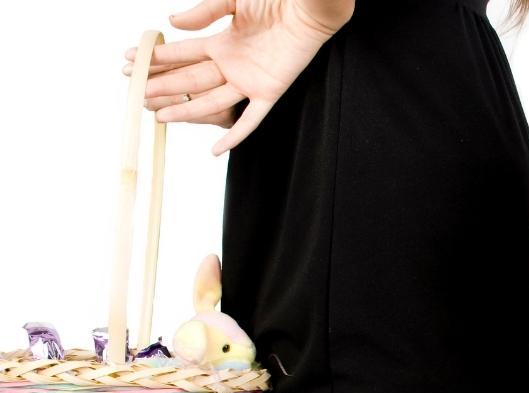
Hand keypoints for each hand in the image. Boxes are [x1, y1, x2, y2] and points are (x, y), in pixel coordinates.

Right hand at [123, 0, 353, 155]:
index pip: (183, 54)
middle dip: (162, 86)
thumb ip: (204, 12)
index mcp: (223, 42)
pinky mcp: (269, 92)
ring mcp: (249, 81)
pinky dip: (234, 135)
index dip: (157, 60)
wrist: (306, 6)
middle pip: (191, 79)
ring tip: (158, 116)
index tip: (131, 63)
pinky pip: (250, 120)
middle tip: (135, 94)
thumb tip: (171, 23)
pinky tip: (216, 151)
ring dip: (184, 110)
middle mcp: (233, 64)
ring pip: (210, 100)